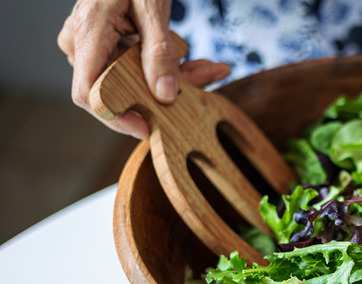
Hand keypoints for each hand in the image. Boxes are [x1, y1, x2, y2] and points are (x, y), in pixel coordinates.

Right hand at [57, 0, 230, 138]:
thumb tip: (165, 95)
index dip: (117, 117)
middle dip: (166, 92)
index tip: (149, 126)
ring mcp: (94, 45)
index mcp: (88, 33)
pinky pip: (138, 66)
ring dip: (176, 78)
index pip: (90, 94)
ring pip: (134, 79)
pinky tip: (200, 65)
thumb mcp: (153, 8)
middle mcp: (83, 43)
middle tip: (205, 80)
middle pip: (121, 88)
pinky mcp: (108, 44)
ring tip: (210, 68)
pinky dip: (169, 67)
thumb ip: (159, 53)